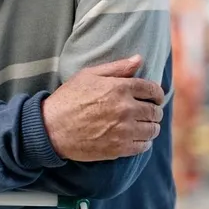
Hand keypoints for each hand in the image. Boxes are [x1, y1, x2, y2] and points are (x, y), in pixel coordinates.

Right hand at [42, 55, 164, 161]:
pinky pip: (143, 146)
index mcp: (120, 88)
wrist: (51, 128)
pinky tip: (136, 138)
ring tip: (143, 126)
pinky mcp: (119, 148)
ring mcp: (123, 130)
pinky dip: (144, 142)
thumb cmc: (68, 99)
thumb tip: (139, 59)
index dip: (157, 94)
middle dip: (154, 111)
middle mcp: (125, 109)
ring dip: (151, 127)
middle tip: (148, 113)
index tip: (154, 98)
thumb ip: (116, 68)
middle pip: (155, 111)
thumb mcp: (88, 75)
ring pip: (152, 129)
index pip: (153, 90)